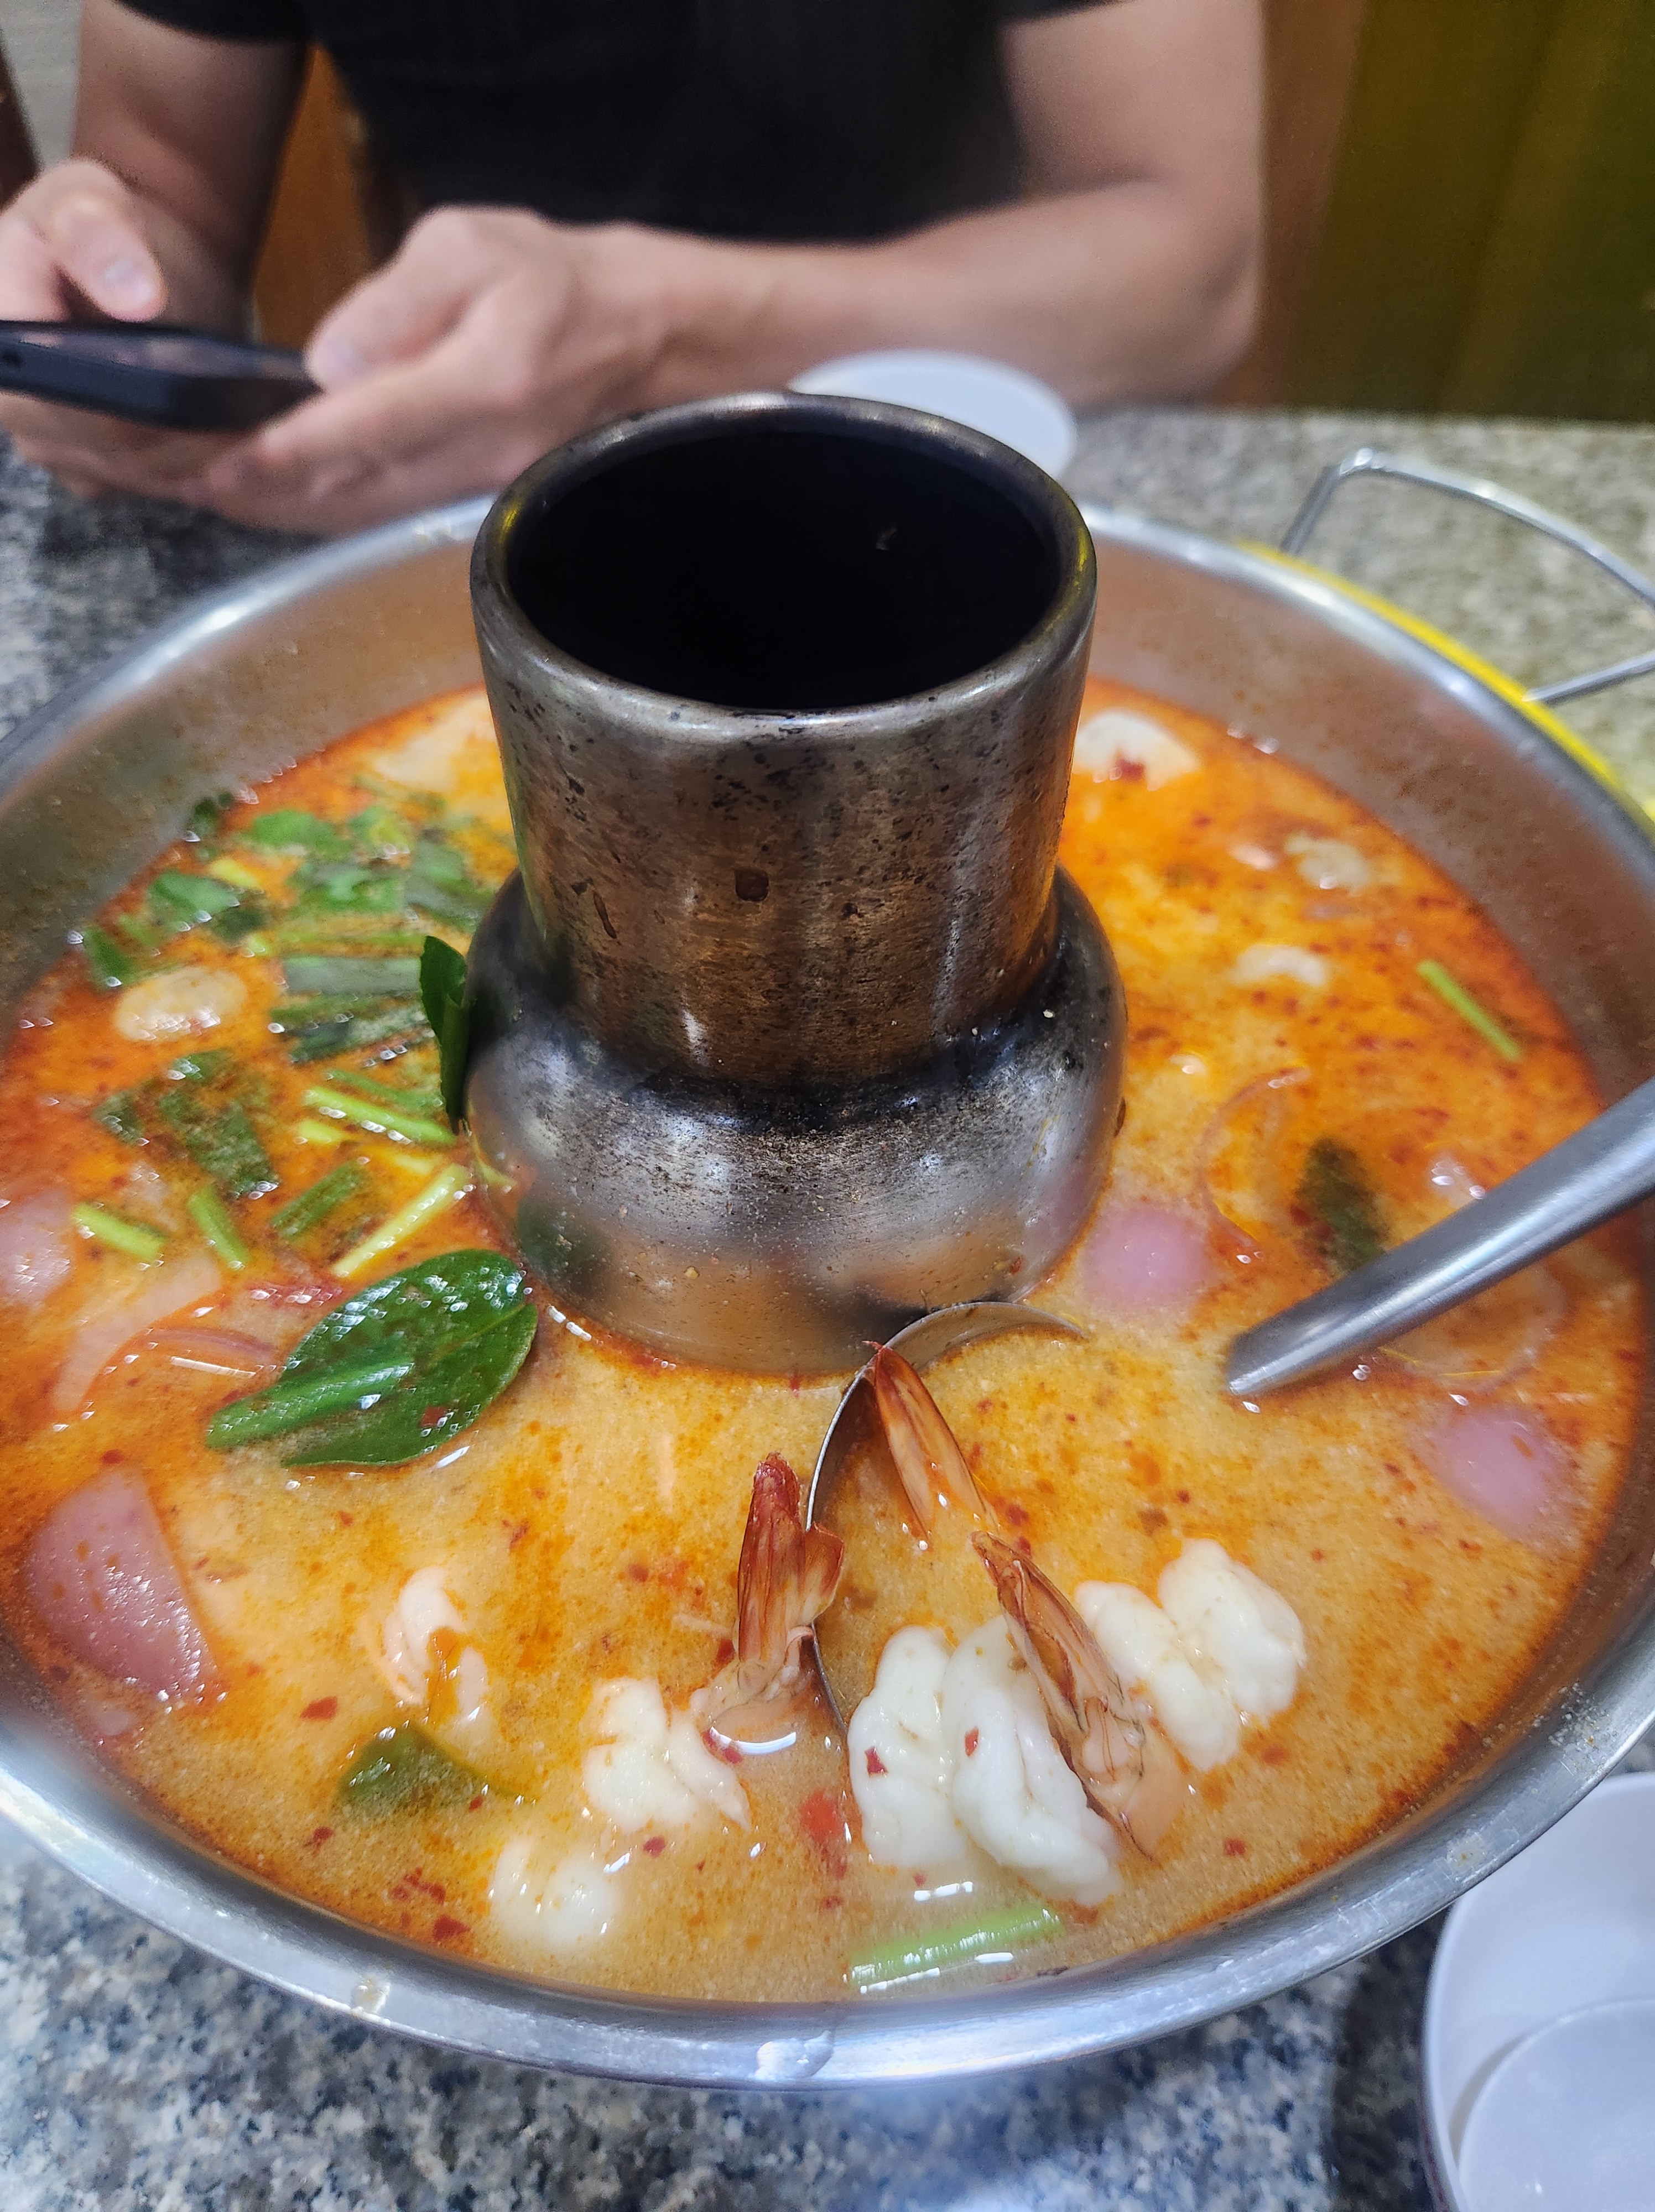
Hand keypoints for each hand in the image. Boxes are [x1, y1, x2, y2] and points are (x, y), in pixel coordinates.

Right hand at [0, 160, 240, 498]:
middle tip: (253, 435)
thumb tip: (134, 297)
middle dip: (175, 446)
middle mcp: (17, 400)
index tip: (189, 408)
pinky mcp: (101, 462)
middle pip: (100, 449)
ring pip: (134, 474)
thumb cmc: (95, 221)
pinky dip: (202, 472)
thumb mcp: (84, 197)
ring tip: (263, 444)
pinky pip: (152, 482)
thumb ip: (96, 233)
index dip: (117, 414)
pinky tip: (251, 457)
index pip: (46, 400)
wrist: (124, 255)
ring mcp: (58, 440)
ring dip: (199, 465)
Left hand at [194, 207, 667, 533]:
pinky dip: (331, 510)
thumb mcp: (469, 246)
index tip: (221, 467)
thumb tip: (327, 364)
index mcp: (482, 382)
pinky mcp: (483, 502)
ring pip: (370, 514)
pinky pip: (392, 514)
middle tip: (188, 486)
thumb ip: (395, 303)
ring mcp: (488, 489)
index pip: (367, 430)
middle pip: (357, 492)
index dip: (288, 455)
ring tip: (219, 498)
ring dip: (291, 512)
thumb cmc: (551, 278)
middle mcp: (486, 453)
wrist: (640, 336)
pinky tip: (285, 499)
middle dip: (268, 495)